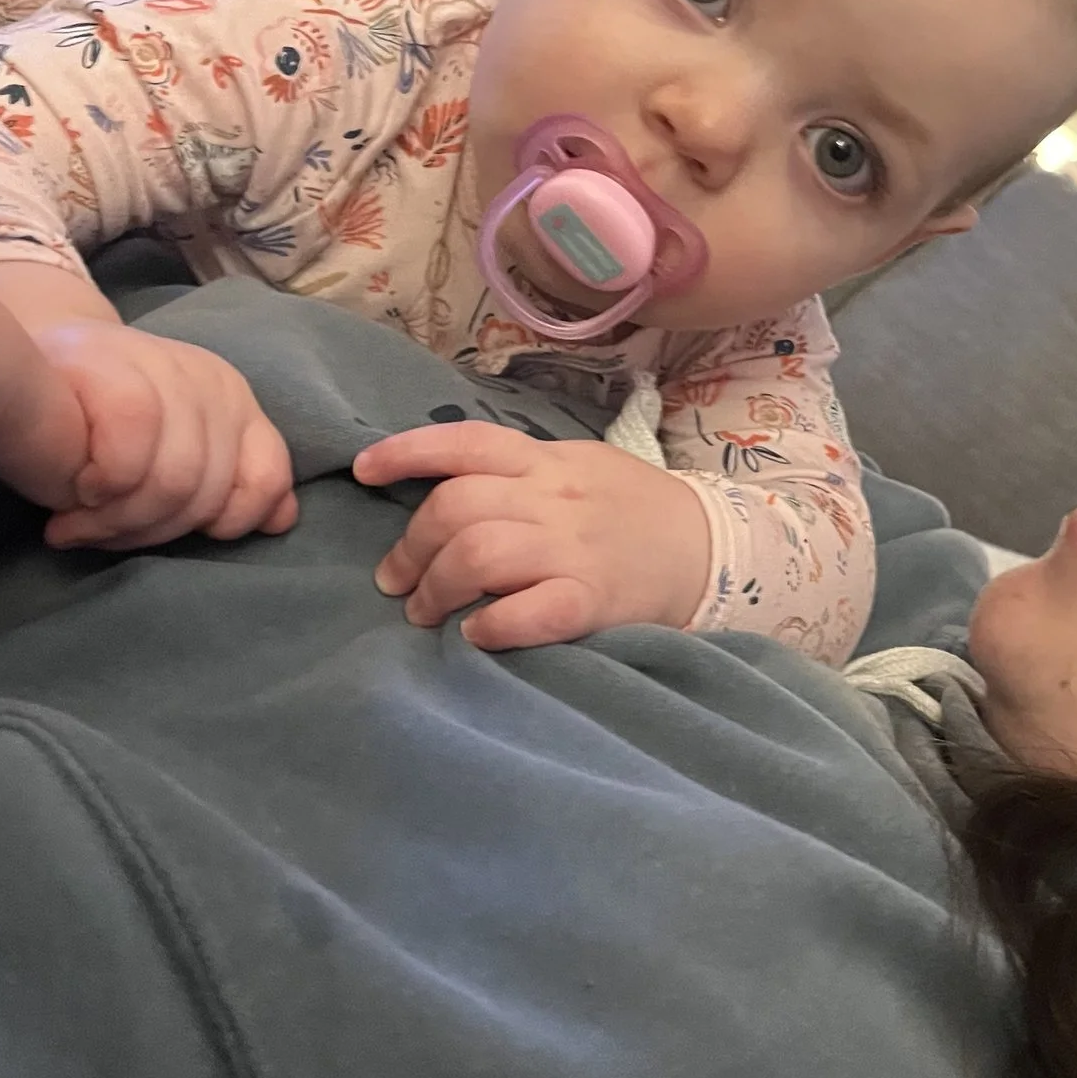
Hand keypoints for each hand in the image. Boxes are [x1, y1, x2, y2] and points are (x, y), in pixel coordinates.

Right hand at [24, 320, 297, 550]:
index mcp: (234, 404)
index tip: (174, 529)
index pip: (267, 478)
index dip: (228, 522)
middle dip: (148, 532)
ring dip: (117, 523)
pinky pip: (130, 458)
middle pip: (206, 494)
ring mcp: (165, 366)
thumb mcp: (170, 458)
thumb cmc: (96, 425)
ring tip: (77, 525)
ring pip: (173, 481)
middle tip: (98, 534)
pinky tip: (73, 496)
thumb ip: (228, 486)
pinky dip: (103, 492)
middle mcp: (211, 382)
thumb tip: (280, 521)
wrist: (24, 358)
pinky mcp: (113, 367)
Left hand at [353, 424, 709, 649]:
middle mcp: (555, 499)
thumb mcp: (580, 469)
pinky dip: (494, 625)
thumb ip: (520, 473)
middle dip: (410, 547)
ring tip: (427, 613)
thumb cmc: (634, 513)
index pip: (466, 442)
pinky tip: (478, 635)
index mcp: (548, 462)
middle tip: (397, 582)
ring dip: (436, 588)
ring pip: (479, 554)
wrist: (712, 551)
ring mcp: (574, 549)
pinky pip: (531, 612)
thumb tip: (440, 488)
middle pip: (456, 506)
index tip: (364, 472)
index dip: (406, 453)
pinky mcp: (593, 600)